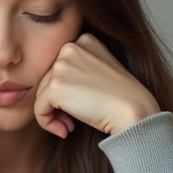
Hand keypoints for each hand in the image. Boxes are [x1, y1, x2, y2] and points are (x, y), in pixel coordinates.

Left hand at [34, 33, 160, 138]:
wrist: (133, 111)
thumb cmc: (122, 98)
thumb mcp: (100, 72)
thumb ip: (78, 71)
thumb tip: (51, 89)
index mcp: (84, 41)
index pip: (60, 68)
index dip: (67, 91)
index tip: (81, 105)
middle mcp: (70, 47)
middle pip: (49, 80)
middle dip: (58, 104)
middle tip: (73, 121)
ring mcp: (62, 65)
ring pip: (41, 94)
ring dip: (54, 114)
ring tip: (70, 126)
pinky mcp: (56, 86)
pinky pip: (39, 109)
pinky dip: (48, 124)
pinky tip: (66, 131)